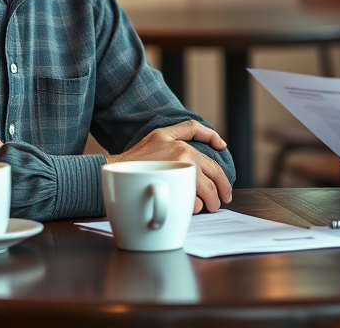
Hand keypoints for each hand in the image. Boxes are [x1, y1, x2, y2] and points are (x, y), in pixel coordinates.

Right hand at [106, 120, 232, 212]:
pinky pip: (190, 202)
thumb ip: (188, 130)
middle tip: (221, 200)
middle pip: (213, 175)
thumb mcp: (161, 134)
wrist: (114, 172)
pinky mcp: (169, 191)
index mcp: (182, 146)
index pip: (212, 161)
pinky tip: (194, 209)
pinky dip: (194, 207)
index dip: (221, 169)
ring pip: (205, 191)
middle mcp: (182, 156)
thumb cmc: (137, 156)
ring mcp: (176, 174)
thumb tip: (219, 142)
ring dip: (211, 202)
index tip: (225, 177)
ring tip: (210, 207)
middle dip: (220, 191)